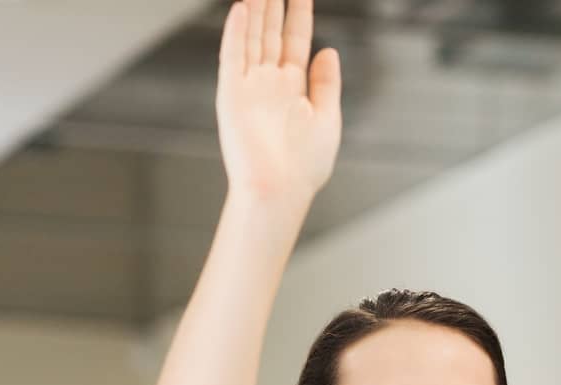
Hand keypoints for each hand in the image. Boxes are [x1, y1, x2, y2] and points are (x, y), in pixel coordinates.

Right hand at [215, 0, 341, 213]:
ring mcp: (249, 87)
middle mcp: (270, 84)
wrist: (279, 191)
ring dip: (255, 10)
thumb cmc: (304, 167)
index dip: (299, 15)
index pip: (295, 41)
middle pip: (271, 33)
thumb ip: (326, 84)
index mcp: (293, 89)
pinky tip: (241, 9)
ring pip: (251, 37)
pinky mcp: (231, 95)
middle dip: (273, 4)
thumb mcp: (327, 119)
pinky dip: (236, 32)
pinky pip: (232, 56)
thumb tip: (329, 50)